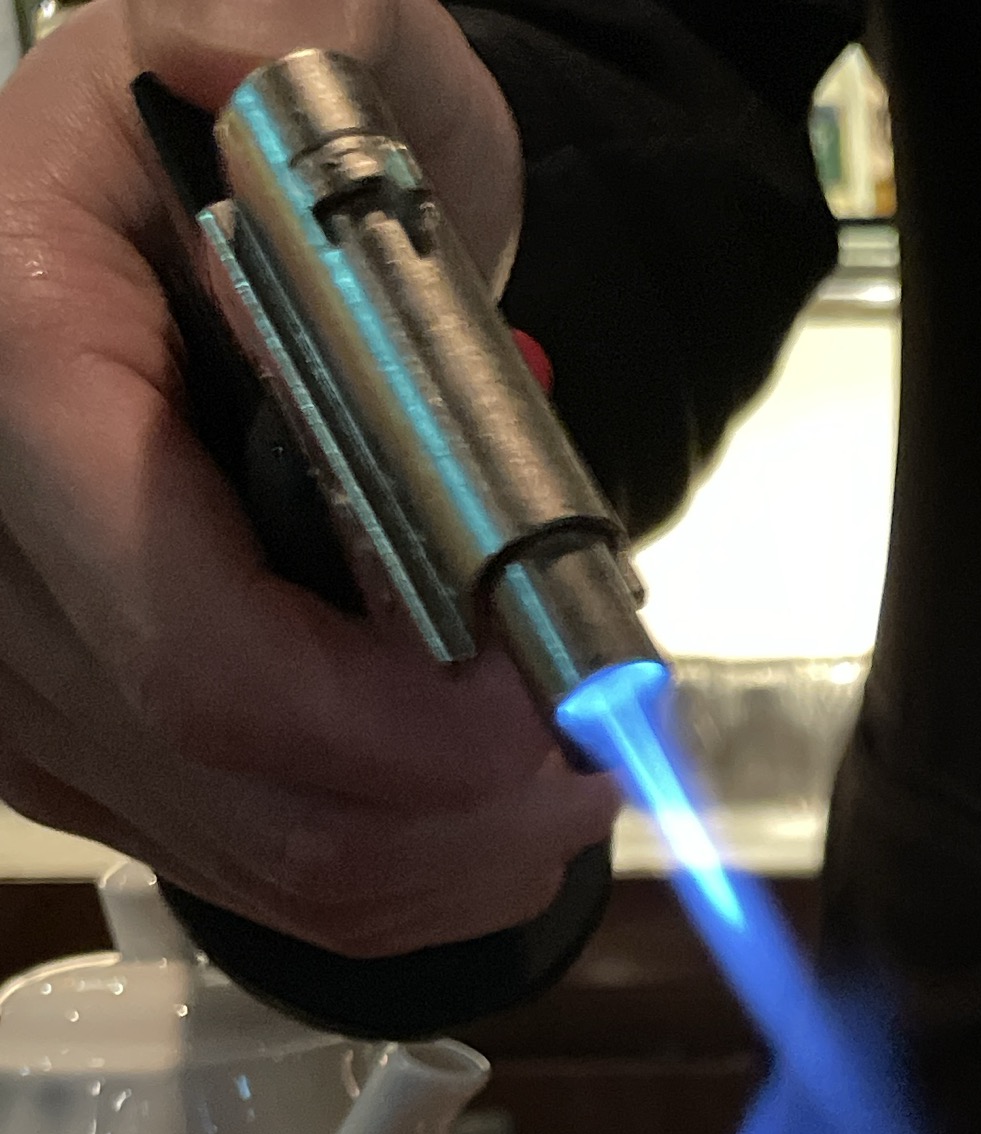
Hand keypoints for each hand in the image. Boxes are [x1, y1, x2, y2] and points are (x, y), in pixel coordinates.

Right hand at [0, 0, 618, 953]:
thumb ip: (299, 58)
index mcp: (13, 371)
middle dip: (462, 795)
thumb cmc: (263, 119)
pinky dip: (419, 866)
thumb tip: (277, 83)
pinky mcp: (94, 759)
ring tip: (570, 753)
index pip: (199, 653)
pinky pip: (275, 885)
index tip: (550, 707)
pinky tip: (491, 795)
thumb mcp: (299, 34)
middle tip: (604, 733)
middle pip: (250, 787)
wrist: (228, 195)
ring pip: (277, 865)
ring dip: (459, 845)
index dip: (397, 728)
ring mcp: (27, 678)